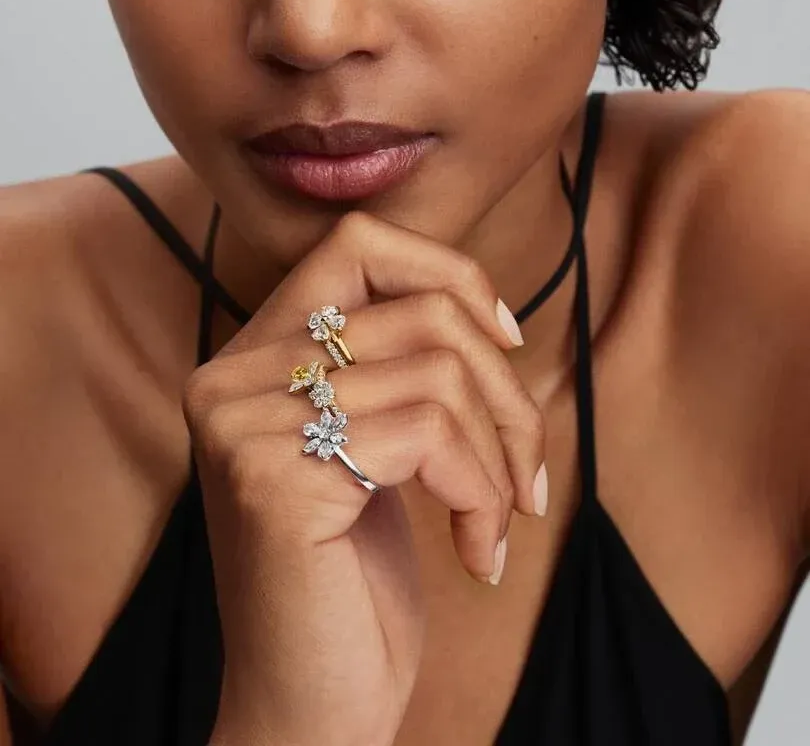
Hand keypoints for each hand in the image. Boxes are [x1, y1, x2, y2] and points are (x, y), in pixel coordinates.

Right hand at [184, 211, 545, 745]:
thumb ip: (394, 363)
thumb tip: (484, 306)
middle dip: (504, 390)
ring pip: (439, 371)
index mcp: (250, 356)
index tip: (503, 341)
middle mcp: (229, 376)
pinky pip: (431, 434)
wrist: (309, 706)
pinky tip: (477, 553)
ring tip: (499, 518)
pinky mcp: (273, 479)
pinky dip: (483, 494)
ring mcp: (243, 424)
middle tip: (525, 471)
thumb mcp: (373, 442)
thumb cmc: (351, 575)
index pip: (358, 241)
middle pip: (419, 310)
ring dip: (501, 454)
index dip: (448, 274)